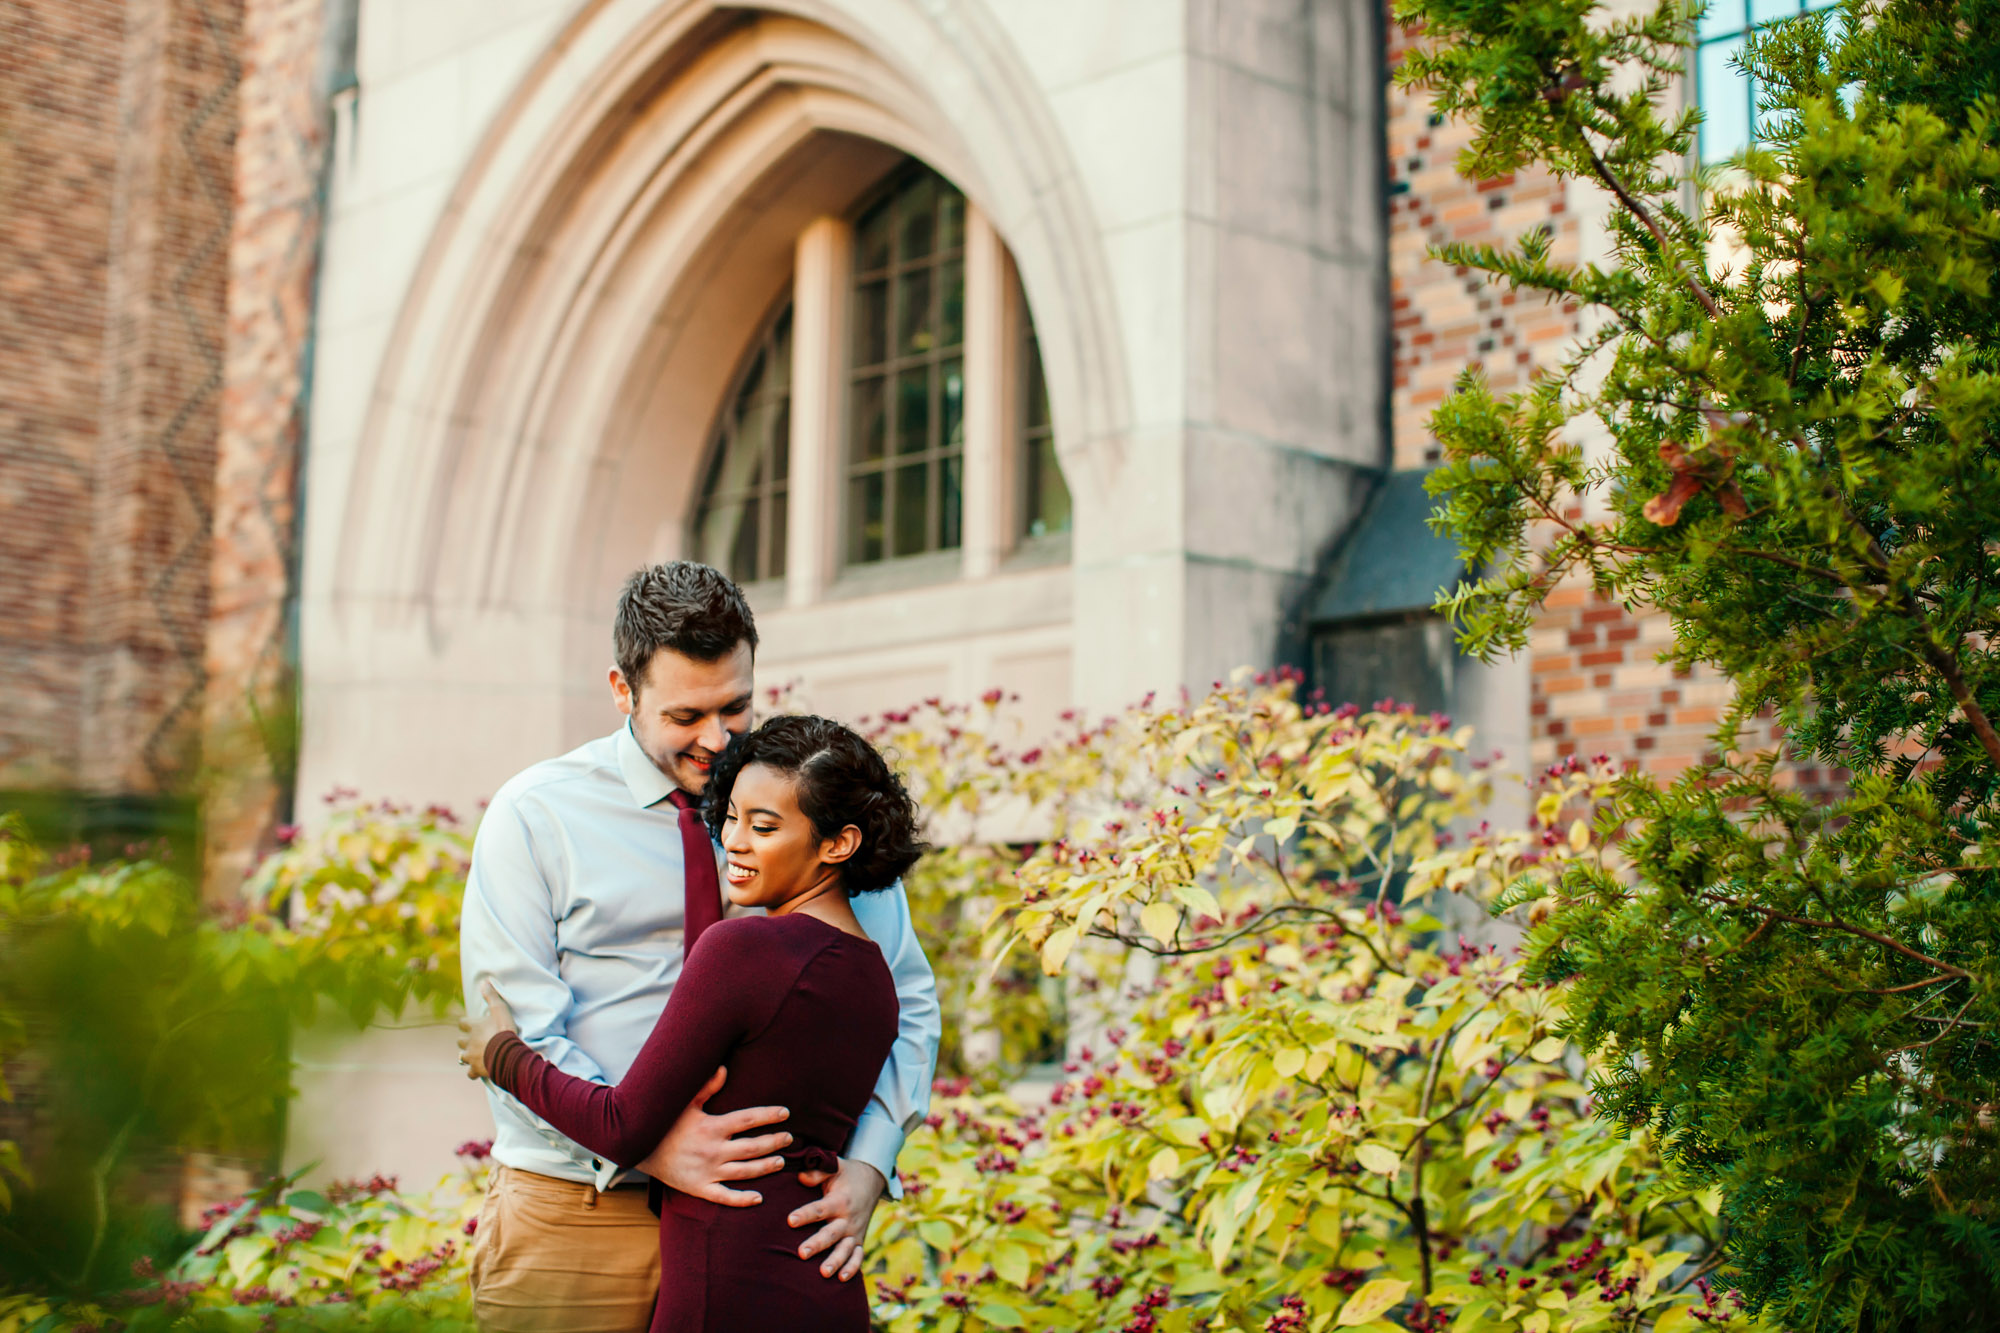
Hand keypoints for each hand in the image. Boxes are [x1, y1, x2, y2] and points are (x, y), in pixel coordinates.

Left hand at [456, 980, 515, 1079]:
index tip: (471, 1024)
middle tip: (475, 1040)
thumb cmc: (503, 1030)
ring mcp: (470, 1057)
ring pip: (462, 1057)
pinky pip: (470, 1073)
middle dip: (465, 1040)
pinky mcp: (476, 1070)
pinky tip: (480, 1071)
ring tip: (476, 1055)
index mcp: (473, 1027)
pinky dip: (474, 1072)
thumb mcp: (500, 1009)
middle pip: (460, 1040)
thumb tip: (484, 981)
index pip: (462, 1022)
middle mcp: (468, 1042)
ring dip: (468, 1055)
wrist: (507, 1054)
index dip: (466, 1023)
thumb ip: (491, 996)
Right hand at [634, 1066, 789, 1206]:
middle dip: (774, 1142)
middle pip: (752, 1147)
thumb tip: (724, 1068)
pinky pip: (724, 1196)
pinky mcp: (699, 1188)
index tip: (785, 1113)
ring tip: (781, 1162)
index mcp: (712, 1127)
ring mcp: (707, 1171)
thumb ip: (706, 1086)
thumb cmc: (666, 1123)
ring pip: (744, 1171)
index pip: (748, 1119)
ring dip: (766, 1167)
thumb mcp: (685, 1102)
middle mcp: (713, 1150)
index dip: (769, 1115)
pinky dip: (742, 1199)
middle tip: (789, 1138)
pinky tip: (759, 1198)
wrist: (639, 1149)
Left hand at [788, 1157, 884, 1281]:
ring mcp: (855, 1231)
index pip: (820, 1209)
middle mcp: (848, 1218)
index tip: (790, 1221)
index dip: (805, 1214)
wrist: (872, 1181)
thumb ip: (818, 1172)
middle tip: (801, 1253)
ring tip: (823, 1272)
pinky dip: (852, 1268)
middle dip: (817, 1244)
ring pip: (845, 1249)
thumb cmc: (847, 1174)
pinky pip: (858, 1256)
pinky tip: (842, 1279)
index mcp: (840, 1200)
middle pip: (831, 1233)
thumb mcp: (835, 1167)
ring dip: (835, 1261)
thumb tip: (800, 1178)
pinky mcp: (859, 1240)